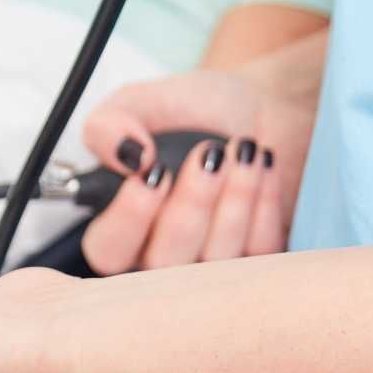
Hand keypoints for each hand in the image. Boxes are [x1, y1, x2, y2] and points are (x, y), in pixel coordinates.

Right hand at [79, 69, 314, 274]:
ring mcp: (209, 268)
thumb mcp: (137, 104)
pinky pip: (259, 250)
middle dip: (191, 205)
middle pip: (164, 263)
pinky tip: (262, 165)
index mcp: (119, 228)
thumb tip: (127, 156)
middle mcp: (159, 258)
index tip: (154, 171)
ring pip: (216, 260)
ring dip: (234, 198)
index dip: (129, 219)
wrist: (253, 109)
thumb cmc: (188, 114)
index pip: (108, 251)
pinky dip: (264, 203)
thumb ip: (109, 127)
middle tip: (210, 153)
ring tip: (244, 148)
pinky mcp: (257, 262)